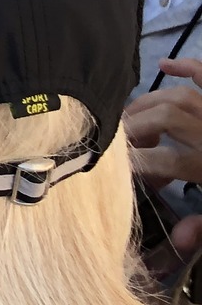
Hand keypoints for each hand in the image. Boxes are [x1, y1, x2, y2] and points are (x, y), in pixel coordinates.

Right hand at [126, 58, 201, 186]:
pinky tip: (165, 65)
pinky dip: (187, 66)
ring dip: (149, 104)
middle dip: (135, 127)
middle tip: (118, 142)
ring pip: (179, 97)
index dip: (134, 163)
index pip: (163, 160)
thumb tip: (178, 239)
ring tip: (132, 118)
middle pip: (164, 118)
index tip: (116, 169)